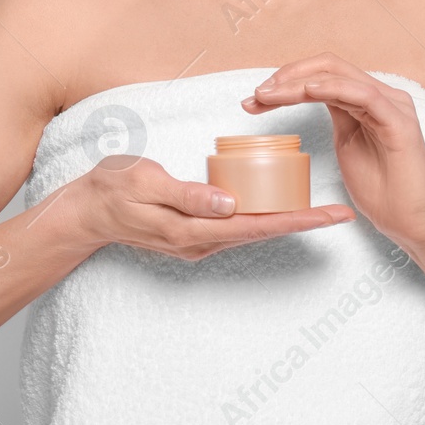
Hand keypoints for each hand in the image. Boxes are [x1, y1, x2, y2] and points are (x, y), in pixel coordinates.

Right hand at [73, 155, 354, 260]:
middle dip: (302, 222)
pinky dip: (260, 217)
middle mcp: (201, 242)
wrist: (84, 212)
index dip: (298, 220)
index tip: (330, 216)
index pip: (257, 225)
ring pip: (251, 232)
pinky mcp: (193, 234)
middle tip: (340, 213)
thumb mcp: (146, 182)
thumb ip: (187, 194)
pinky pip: (236, 227)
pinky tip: (276, 206)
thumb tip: (229, 203)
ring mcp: (197, 242)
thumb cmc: (112, 189)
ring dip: (284, 221)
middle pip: (262, 232)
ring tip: (318, 210)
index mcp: (193, 229)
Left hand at [243, 52, 424, 250]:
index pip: (325, 73)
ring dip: (298, 82)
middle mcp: (383, 95)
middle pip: (329, 66)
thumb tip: (308, 100)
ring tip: (268, 95)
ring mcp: (393, 105)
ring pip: (339, 76)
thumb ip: (338, 119)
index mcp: (369, 99)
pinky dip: (331, 88)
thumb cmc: (382, 191)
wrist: (412, 223)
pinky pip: (362, 94)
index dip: (288, 78)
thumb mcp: (349, 146)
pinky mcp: (398, 121)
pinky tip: (306, 92)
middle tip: (256, 95)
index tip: (256, 98)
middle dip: (287, 76)